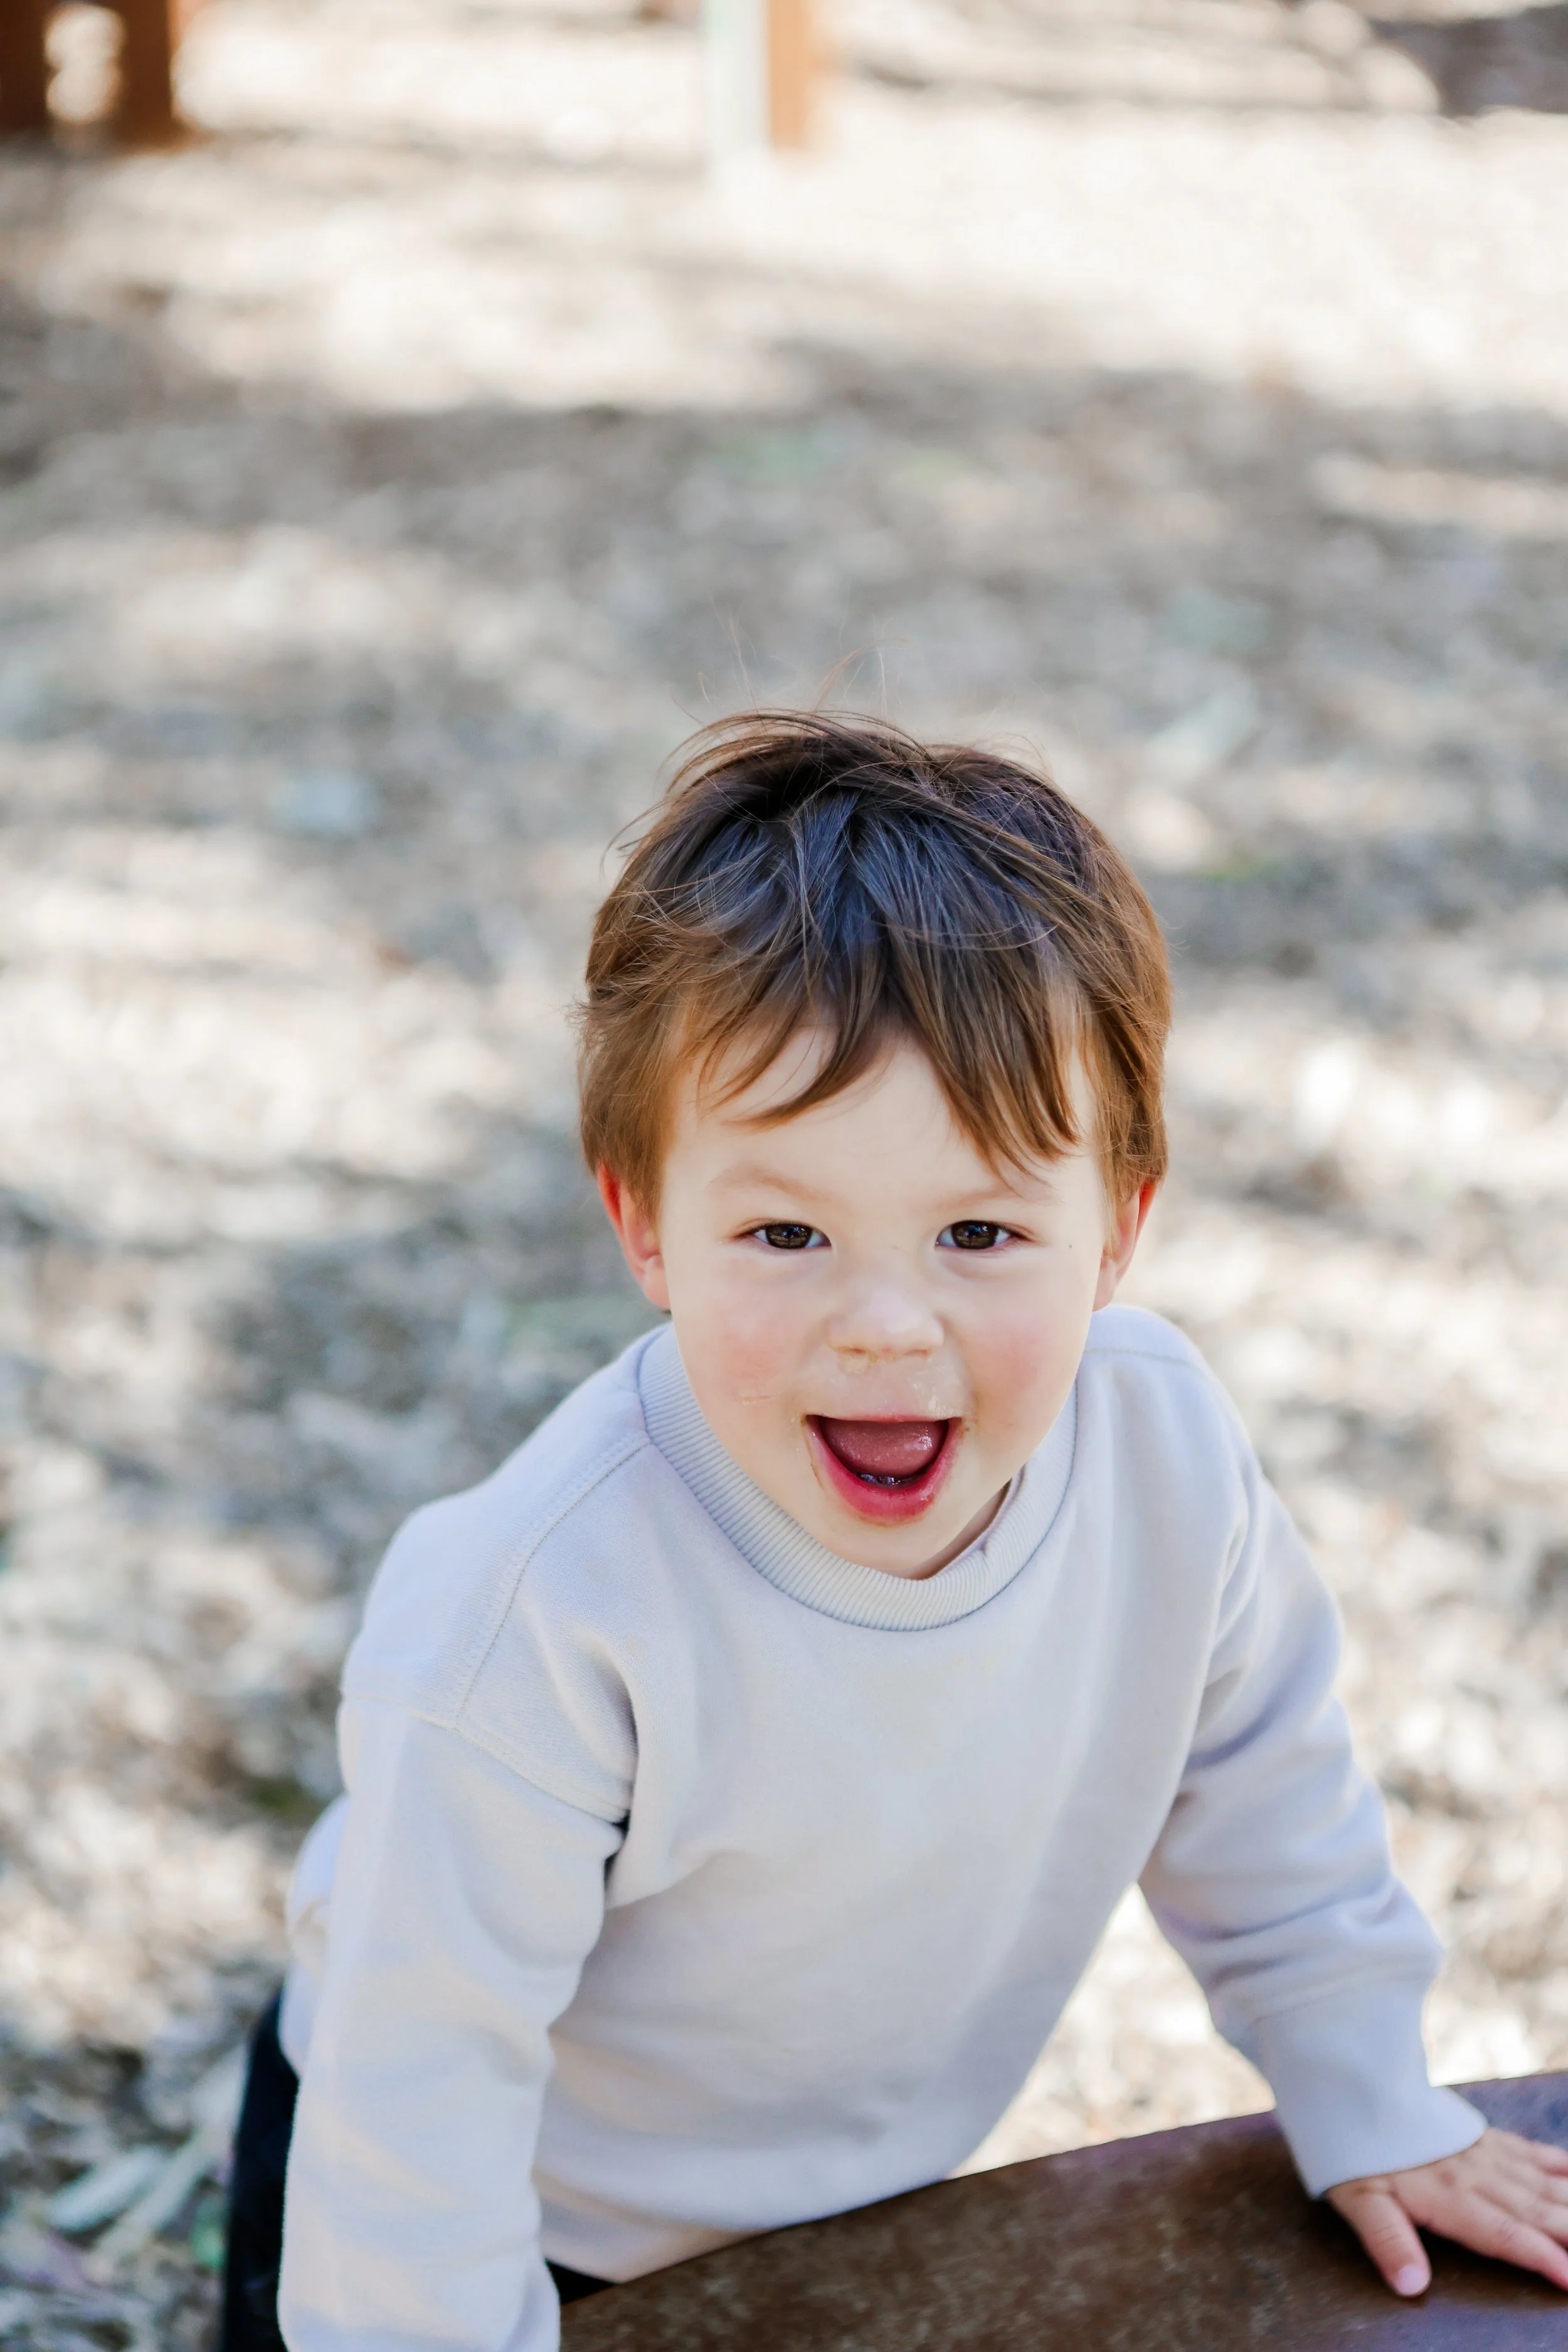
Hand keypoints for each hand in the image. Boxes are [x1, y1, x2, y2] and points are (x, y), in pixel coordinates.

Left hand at [1327, 2127, 1567, 2296]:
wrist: (1352, 2079)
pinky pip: (1529, 2152)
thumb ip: (1387, 2240)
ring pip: (1542, 2184)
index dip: (1541, 2258)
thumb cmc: (1352, 2144)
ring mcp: (1483, 2153)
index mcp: (1448, 2196)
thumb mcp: (1357, 2196)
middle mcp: (1475, 2175)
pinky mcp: (1482, 2137)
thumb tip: (1411, 2285)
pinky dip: (1559, 2165)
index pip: (1505, 2235)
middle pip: (1536, 2211)